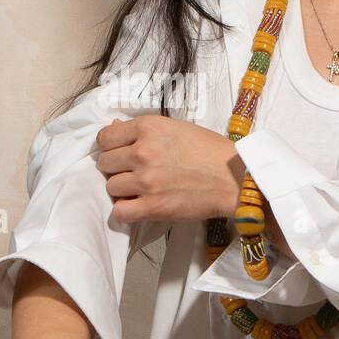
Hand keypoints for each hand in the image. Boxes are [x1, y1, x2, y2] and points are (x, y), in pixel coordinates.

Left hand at [95, 115, 239, 225]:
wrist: (234, 178)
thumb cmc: (210, 151)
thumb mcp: (176, 128)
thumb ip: (144, 130)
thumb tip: (114, 129)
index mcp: (148, 127)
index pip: (105, 137)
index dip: (110, 147)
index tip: (119, 153)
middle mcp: (143, 151)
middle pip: (104, 163)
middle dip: (115, 168)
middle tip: (133, 172)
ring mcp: (146, 180)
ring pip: (110, 186)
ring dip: (122, 190)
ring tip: (140, 189)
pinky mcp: (153, 206)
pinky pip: (119, 211)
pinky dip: (126, 210)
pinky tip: (138, 205)